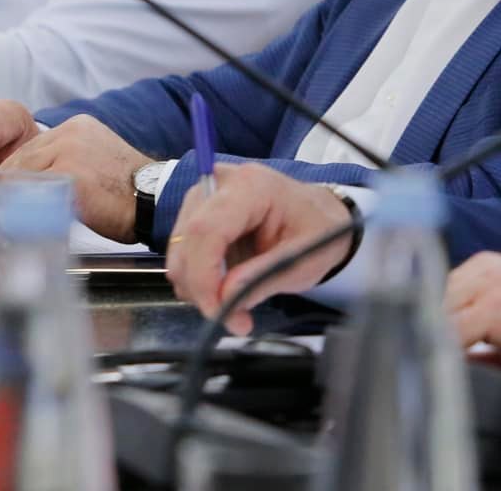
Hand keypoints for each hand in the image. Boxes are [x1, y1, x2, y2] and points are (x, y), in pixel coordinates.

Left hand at [0, 115, 149, 242]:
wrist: (154, 200)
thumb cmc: (126, 191)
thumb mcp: (93, 164)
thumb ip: (64, 163)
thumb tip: (32, 184)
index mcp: (77, 126)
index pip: (32, 147)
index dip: (13, 170)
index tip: (0, 187)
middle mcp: (71, 132)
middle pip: (23, 158)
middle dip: (5, 183)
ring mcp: (70, 152)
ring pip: (24, 173)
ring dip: (9, 194)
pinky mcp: (70, 175)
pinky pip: (34, 191)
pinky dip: (21, 206)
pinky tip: (14, 219)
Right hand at [165, 163, 355, 335]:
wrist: (320, 215)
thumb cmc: (316, 229)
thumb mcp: (304, 257)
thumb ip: (265, 276)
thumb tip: (225, 296)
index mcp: (251, 186)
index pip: (206, 231)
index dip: (203, 277)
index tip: (218, 311)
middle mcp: (221, 183)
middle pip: (187, 242)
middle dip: (202, 289)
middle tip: (234, 318)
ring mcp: (205, 195)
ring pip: (180, 251)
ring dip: (200, 286)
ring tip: (236, 301)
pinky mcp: (197, 212)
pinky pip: (184, 253)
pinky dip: (200, 278)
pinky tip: (227, 284)